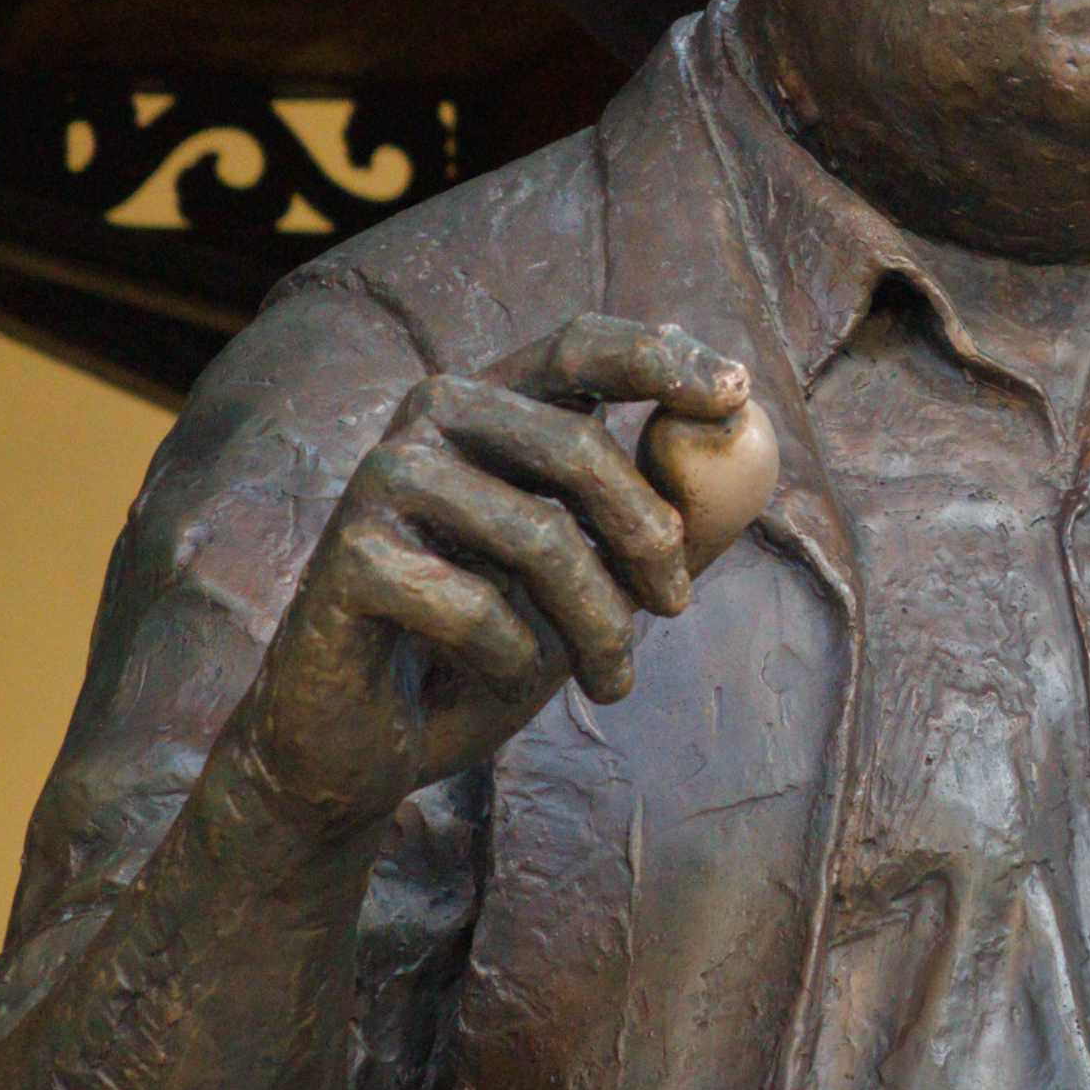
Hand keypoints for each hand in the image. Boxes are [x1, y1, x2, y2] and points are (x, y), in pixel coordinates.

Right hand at [220, 314, 754, 851]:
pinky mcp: (350, 555)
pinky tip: (493, 678)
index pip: (579, 345)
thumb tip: (738, 429)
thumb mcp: (597, 579)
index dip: (663, 360)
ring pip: (539, 537)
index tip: (739, 394)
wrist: (364, 744)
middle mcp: (427, 418)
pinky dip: (513, 662)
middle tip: (676, 609)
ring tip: (612, 680)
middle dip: (649, 537)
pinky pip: (479, 607)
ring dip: (597, 627)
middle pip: (576, 446)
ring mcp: (381, 480)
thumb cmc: (490, 647)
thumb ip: (669, 511)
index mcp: (489, 403)